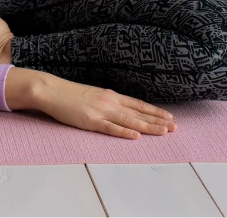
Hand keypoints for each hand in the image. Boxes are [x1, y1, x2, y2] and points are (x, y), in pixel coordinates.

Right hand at [34, 74, 177, 139]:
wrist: (51, 90)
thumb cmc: (69, 94)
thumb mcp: (93, 94)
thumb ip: (106, 101)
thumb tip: (119, 109)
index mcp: (111, 95)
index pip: (138, 104)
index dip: (155, 111)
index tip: (169, 117)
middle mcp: (110, 102)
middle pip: (139, 113)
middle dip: (158, 120)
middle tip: (175, 127)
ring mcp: (101, 111)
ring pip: (130, 120)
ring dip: (149, 127)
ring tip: (164, 132)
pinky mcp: (90, 120)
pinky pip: (110, 128)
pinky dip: (124, 132)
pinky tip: (136, 136)